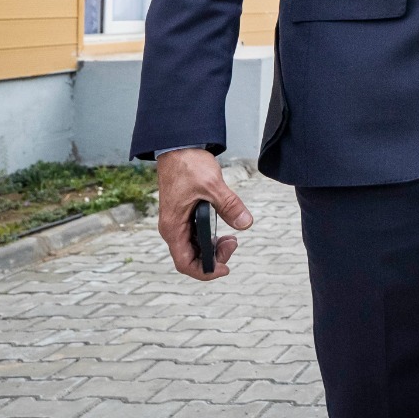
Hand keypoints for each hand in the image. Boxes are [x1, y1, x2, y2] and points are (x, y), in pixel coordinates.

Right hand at [155, 148, 252, 280]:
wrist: (178, 146)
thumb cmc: (188, 164)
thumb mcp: (212, 185)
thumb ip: (229, 205)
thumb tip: (245, 223)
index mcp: (173, 227)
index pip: (185, 263)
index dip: (205, 271)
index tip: (225, 268)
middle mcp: (173, 228)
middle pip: (191, 258)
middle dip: (214, 257)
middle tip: (233, 242)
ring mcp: (178, 222)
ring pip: (194, 247)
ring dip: (213, 247)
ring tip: (232, 237)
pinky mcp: (184, 214)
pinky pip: (196, 234)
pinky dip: (210, 237)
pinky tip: (224, 229)